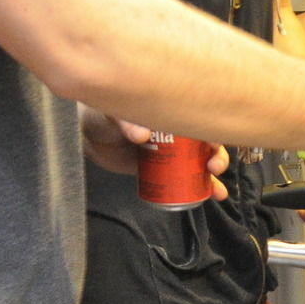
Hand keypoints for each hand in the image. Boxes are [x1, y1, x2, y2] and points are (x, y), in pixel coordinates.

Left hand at [79, 109, 229, 201]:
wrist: (87, 136)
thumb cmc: (101, 114)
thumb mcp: (114, 112)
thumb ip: (126, 122)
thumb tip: (142, 136)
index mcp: (169, 108)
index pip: (198, 115)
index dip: (211, 127)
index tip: (212, 142)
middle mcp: (175, 128)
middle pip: (206, 140)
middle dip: (217, 154)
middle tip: (212, 166)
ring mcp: (171, 149)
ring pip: (201, 160)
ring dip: (214, 174)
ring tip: (216, 189)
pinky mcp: (162, 168)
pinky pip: (186, 177)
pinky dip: (202, 186)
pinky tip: (214, 195)